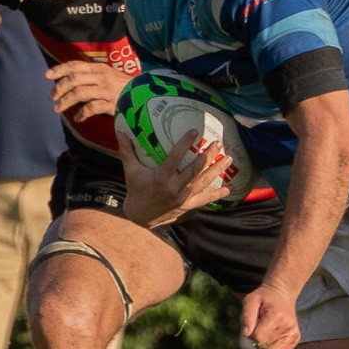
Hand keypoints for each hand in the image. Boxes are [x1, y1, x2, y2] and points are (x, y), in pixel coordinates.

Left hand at [46, 60, 133, 120]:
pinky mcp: (112, 104)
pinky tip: (77, 118)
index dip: (60, 69)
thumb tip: (68, 82)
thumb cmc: (124, 88)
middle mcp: (102, 77)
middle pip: (74, 79)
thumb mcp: (108, 76)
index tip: (47, 76)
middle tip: (51, 97)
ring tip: (57, 108)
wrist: (146, 96)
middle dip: (59, 88)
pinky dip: (82, 113)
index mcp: (100, 69)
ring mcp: (107, 90)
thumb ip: (91, 77)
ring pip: (80, 93)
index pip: (76, 66)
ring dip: (65, 101)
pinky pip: (92, 108)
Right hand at [116, 128, 233, 228]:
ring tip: (228, 158)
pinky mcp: (188, 206)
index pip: (175, 157)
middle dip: (208, 156)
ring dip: (217, 170)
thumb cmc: (136, 190)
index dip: (185, 143)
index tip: (195, 131)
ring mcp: (182, 198)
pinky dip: (217, 194)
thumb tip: (119, 131)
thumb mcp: (131, 170)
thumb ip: (127, 151)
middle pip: (195, 169)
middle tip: (218, 143)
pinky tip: (229, 188)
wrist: (140, 216)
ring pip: (203, 182)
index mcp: (161, 177)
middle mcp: (174, 188)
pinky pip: (205, 199)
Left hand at [242, 283, 301, 348]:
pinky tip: (271, 336)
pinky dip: (271, 348)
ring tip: (265, 332)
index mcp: (277, 316)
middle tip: (258, 328)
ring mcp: (294, 334)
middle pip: (265, 347)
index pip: (258, 337)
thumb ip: (246, 316)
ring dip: (264, 346)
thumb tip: (246, 334)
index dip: (250, 333)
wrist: (282, 294)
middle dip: (257, 341)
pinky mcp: (295, 339)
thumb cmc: (264, 298)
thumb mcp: (251, 300)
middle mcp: (288, 326)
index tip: (253, 323)